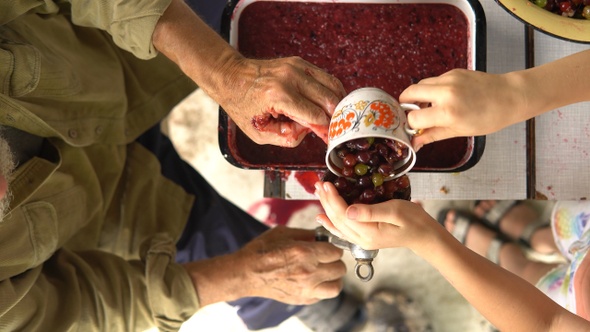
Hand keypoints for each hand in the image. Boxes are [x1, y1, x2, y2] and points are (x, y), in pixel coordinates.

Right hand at [184, 225, 346, 306]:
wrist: (246, 273)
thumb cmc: (262, 250)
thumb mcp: (284, 233)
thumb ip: (306, 234)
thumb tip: (322, 236)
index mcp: (305, 253)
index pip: (336, 252)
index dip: (333, 247)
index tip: (328, 247)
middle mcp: (309, 272)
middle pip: (340, 268)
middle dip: (335, 261)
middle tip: (326, 258)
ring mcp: (306, 288)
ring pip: (336, 286)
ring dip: (334, 278)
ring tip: (325, 272)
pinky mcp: (302, 299)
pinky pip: (323, 296)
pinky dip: (322, 288)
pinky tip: (314, 281)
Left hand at [216, 56, 345, 146]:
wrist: (231, 76)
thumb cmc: (243, 106)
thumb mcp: (258, 133)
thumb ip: (287, 137)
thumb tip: (310, 130)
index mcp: (278, 96)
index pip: (315, 115)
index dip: (326, 129)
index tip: (330, 139)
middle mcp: (290, 78)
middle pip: (328, 100)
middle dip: (335, 117)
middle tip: (337, 130)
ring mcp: (296, 67)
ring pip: (332, 85)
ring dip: (338, 103)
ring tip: (337, 117)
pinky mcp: (299, 62)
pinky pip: (325, 77)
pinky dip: (332, 91)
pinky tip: (331, 103)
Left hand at [314, 181, 438, 251]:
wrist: (424, 236)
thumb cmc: (413, 220)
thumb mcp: (395, 211)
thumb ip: (371, 212)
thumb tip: (348, 211)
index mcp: (368, 232)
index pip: (343, 213)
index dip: (333, 198)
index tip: (326, 183)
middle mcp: (361, 239)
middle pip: (337, 218)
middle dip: (326, 200)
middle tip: (318, 184)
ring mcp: (361, 240)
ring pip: (337, 223)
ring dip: (326, 207)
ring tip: (318, 193)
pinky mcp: (364, 238)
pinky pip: (342, 230)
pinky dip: (330, 223)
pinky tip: (321, 217)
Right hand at [399, 69, 525, 150]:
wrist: (511, 96)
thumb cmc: (489, 117)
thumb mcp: (459, 131)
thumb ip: (433, 135)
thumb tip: (415, 144)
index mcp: (448, 112)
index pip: (413, 118)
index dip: (411, 125)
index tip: (413, 128)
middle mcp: (445, 93)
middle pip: (409, 93)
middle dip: (405, 104)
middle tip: (411, 113)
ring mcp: (449, 79)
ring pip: (420, 85)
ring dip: (418, 96)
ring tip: (427, 107)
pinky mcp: (453, 72)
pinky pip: (434, 80)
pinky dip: (432, 90)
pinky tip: (442, 99)